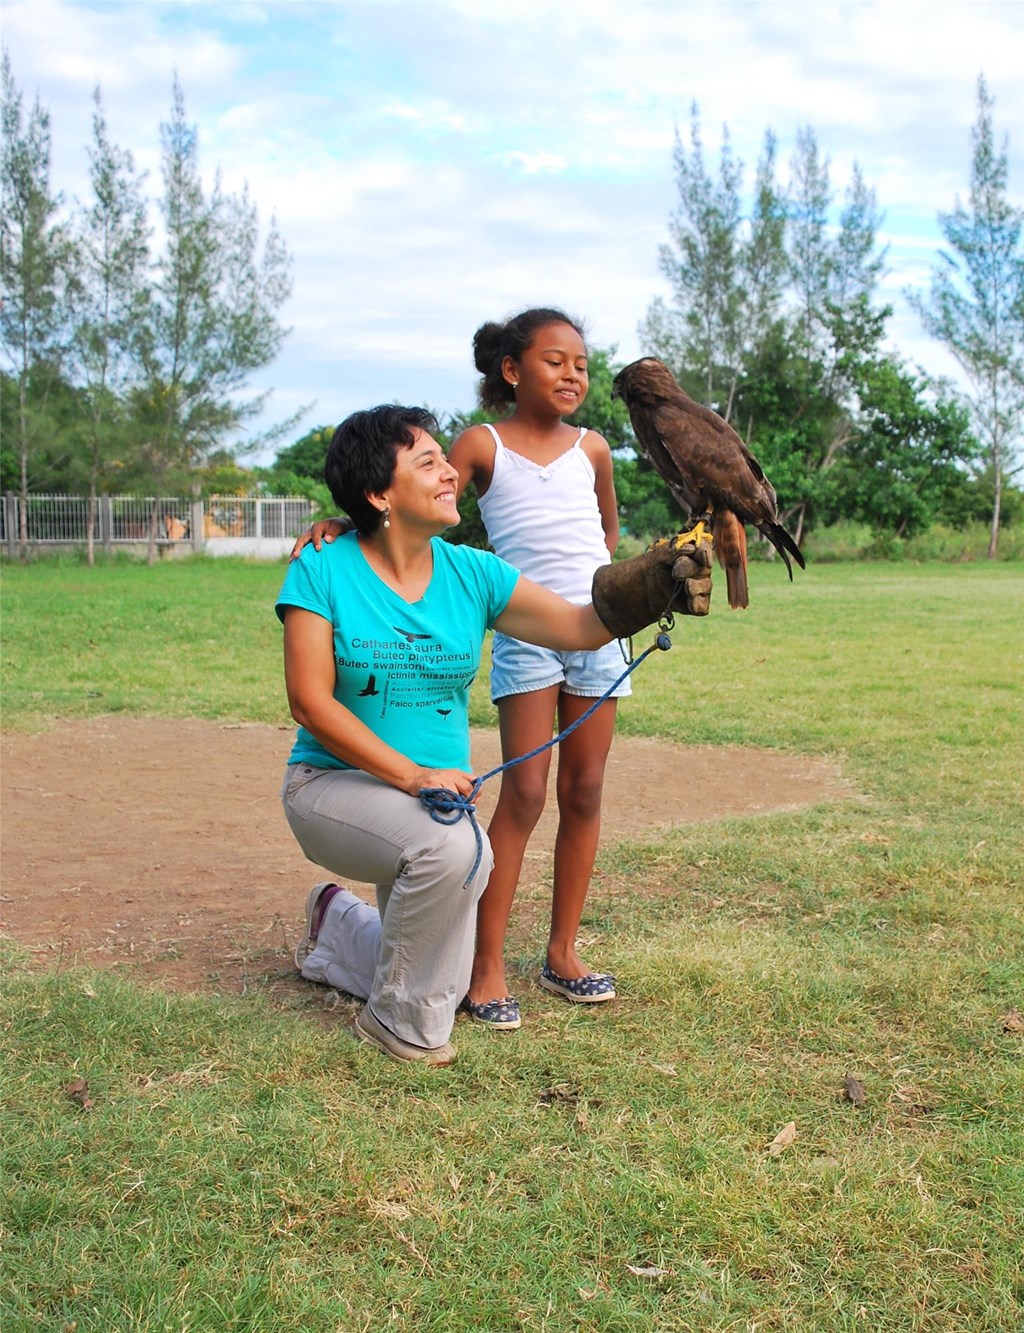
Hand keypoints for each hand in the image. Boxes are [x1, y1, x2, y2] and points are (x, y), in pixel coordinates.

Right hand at [290, 517, 351, 559]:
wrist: (338, 528)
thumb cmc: (340, 527)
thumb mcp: (339, 527)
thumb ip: (334, 532)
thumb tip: (327, 540)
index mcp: (318, 527)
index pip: (315, 534)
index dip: (316, 541)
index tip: (318, 549)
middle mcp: (311, 532)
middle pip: (302, 539)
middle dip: (298, 547)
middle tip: (296, 556)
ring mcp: (308, 539)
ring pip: (300, 544)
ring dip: (295, 552)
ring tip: (292, 561)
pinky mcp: (309, 544)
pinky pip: (302, 549)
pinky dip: (298, 554)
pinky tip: (296, 563)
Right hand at [408, 767, 477, 800]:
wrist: (415, 776)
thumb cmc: (434, 781)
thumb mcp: (450, 779)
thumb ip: (461, 787)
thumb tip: (474, 800)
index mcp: (458, 773)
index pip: (475, 781)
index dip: (476, 793)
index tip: (473, 800)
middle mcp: (451, 774)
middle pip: (467, 788)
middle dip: (467, 800)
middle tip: (462, 805)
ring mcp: (441, 778)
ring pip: (455, 794)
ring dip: (453, 802)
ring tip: (448, 803)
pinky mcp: (431, 784)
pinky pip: (442, 797)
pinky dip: (442, 802)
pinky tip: (439, 801)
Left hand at [591, 534, 713, 637]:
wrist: (611, 605)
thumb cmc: (624, 578)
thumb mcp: (649, 559)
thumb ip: (672, 551)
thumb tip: (692, 545)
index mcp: (677, 555)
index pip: (701, 548)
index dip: (703, 550)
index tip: (696, 552)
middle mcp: (684, 571)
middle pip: (704, 567)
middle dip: (694, 567)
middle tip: (676, 572)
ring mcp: (685, 591)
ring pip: (705, 586)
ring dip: (698, 585)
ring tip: (685, 586)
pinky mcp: (683, 608)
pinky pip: (701, 607)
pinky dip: (698, 603)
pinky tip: (688, 602)